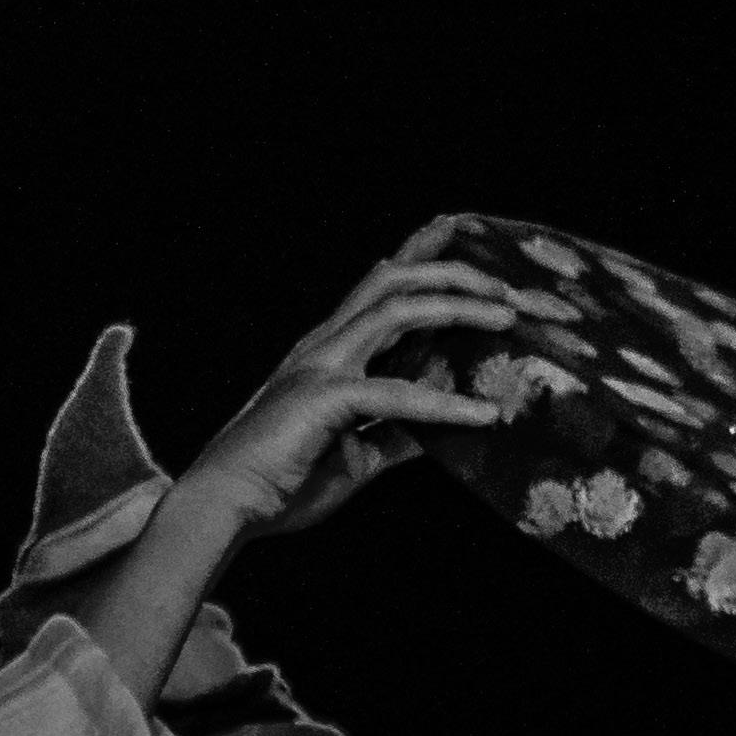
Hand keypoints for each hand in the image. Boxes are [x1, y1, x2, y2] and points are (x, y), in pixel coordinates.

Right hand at [166, 257, 519, 541]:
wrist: (228, 505)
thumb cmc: (285, 481)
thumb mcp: (358, 454)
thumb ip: (398, 435)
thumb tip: (441, 428)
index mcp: (331, 352)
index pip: (381, 289)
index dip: (420, 255)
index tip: (460, 230)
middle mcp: (326, 345)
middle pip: (392, 280)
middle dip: (451, 269)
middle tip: (507, 284)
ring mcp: (321, 365)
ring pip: (395, 310)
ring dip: (456, 308)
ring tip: (507, 318)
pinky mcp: (322, 398)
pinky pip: (394, 393)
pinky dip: (443, 403)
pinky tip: (483, 414)